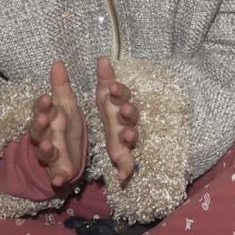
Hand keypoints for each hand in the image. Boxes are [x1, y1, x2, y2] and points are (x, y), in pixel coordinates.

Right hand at [27, 61, 88, 189]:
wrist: (67, 153)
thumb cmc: (64, 125)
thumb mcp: (65, 105)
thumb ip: (61, 86)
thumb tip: (58, 62)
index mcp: (47, 119)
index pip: (41, 111)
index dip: (42, 106)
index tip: (47, 98)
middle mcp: (44, 136)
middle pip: (38, 131)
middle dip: (40, 124)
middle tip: (45, 118)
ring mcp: (50, 155)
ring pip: (44, 152)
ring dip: (45, 149)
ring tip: (48, 146)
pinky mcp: (59, 170)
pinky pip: (56, 175)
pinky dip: (56, 177)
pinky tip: (58, 180)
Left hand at [95, 56, 137, 182]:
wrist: (106, 136)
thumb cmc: (107, 111)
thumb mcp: (103, 95)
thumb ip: (104, 78)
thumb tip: (103, 58)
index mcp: (118, 105)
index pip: (121, 96)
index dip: (118, 92)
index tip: (110, 87)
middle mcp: (125, 121)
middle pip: (130, 115)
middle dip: (128, 112)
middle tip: (124, 110)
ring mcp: (125, 139)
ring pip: (131, 138)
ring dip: (131, 136)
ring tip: (128, 136)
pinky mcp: (122, 157)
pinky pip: (127, 163)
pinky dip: (126, 169)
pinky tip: (123, 176)